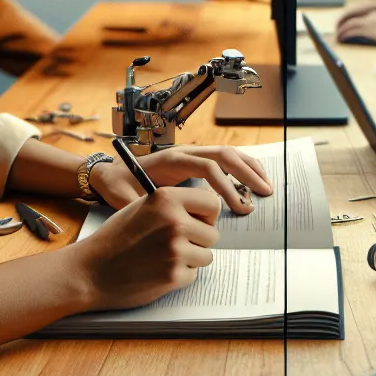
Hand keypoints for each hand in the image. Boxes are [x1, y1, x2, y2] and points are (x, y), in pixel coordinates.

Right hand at [70, 187, 221, 310]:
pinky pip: (193, 274)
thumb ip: (172, 204)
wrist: (90, 271)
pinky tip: (157, 271)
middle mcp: (174, 221)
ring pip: (206, 256)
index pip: (211, 202)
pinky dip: (179, 276)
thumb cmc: (115, 238)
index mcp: (166, 198)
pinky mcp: (174, 275)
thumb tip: (206, 210)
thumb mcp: (141, 207)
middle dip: (198, 240)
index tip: (197, 221)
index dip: (206, 214)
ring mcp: (175, 250)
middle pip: (212, 233)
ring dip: (190, 259)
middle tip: (174, 244)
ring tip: (163, 257)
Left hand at [93, 144, 275, 214]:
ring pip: (228, 154)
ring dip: (249, 169)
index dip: (225, 187)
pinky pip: (223, 161)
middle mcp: (185, 152)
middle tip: (263, 194)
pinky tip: (252, 184)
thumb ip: (144, 209)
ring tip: (265, 188)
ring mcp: (192, 154)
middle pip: (224, 155)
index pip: (208, 167)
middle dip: (246, 174)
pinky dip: (241, 169)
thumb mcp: (125, 199)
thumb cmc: (118, 186)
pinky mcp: (195, 162)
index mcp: (172, 160)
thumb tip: (166, 223)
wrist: (110, 173)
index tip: (236, 208)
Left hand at [335, 8, 375, 47]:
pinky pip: (352, 31)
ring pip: (349, 25)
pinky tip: (342, 39)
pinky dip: (345, 35)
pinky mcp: (368, 30)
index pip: (356, 13)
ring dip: (341, 31)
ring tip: (337, 37)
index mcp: (374, 12)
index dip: (347, 19)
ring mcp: (369, 22)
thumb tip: (370, 33)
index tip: (341, 24)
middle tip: (335, 31)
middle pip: (350, 18)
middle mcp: (369, 15)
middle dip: (341, 24)